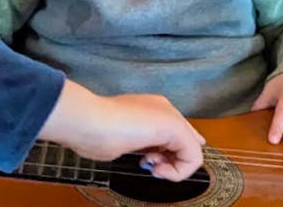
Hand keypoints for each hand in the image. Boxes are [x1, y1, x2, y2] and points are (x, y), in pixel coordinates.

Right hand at [39, 81, 205, 180]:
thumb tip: (154, 158)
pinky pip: (194, 158)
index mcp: (150, 109)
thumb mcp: (119, 141)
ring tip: (150, 165)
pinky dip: (178, 172)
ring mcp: (170, 117)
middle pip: (184, 144)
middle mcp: (164, 110)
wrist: (88, 120)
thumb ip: (138, 145)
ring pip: (192, 152)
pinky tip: (158, 170)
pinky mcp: (175, 128)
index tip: (146, 161)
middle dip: (170, 162)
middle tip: (148, 164)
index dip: (165, 155)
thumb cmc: (94, 130)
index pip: (173, 135)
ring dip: (173, 168)